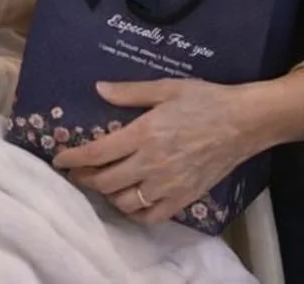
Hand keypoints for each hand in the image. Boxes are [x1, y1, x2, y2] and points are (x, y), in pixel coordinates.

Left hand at [51, 79, 258, 224]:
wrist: (245, 122)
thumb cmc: (204, 100)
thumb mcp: (165, 87)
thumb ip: (129, 92)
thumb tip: (98, 89)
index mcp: (143, 134)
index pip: (96, 153)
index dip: (72, 159)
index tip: (58, 160)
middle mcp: (152, 163)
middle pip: (105, 181)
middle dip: (84, 178)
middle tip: (76, 172)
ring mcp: (169, 184)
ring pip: (125, 201)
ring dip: (107, 195)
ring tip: (102, 184)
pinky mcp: (185, 198)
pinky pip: (152, 216)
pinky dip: (135, 212)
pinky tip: (130, 201)